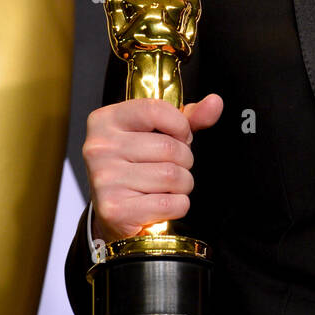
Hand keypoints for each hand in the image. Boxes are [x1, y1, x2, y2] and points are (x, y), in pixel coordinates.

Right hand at [84, 93, 222, 242]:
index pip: (155, 110)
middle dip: (184, 160)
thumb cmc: (137, 167)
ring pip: (172, 176)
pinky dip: (177, 205)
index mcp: (105, 121)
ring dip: (182, 185)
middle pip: (168, 147)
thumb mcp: (158, 134)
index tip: (180, 136)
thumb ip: (187, 118)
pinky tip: (160, 204)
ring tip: (166, 187)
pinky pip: (170, 203)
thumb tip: (215, 102)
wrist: (114, 212)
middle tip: (171, 167)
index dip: (179, 125)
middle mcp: (99, 148)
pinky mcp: (115, 209)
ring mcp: (105, 179)